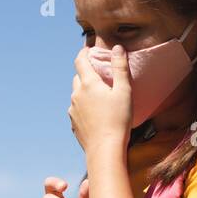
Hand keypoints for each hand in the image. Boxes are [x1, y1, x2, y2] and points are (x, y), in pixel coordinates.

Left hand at [69, 45, 130, 163]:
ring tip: (100, 96)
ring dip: (85, 91)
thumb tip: (117, 48)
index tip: (88, 49)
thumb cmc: (118, 120)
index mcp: (88, 84)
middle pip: (78, 77)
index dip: (84, 52)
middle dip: (87, 72)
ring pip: (77, 94)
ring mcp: (72, 110)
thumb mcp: (124, 91)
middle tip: (99, 74)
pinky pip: (77, 109)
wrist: (105, 150)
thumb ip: (120, 68)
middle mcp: (76, 94)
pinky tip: (96, 114)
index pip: (80, 60)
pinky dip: (84, 106)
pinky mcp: (73, 123)